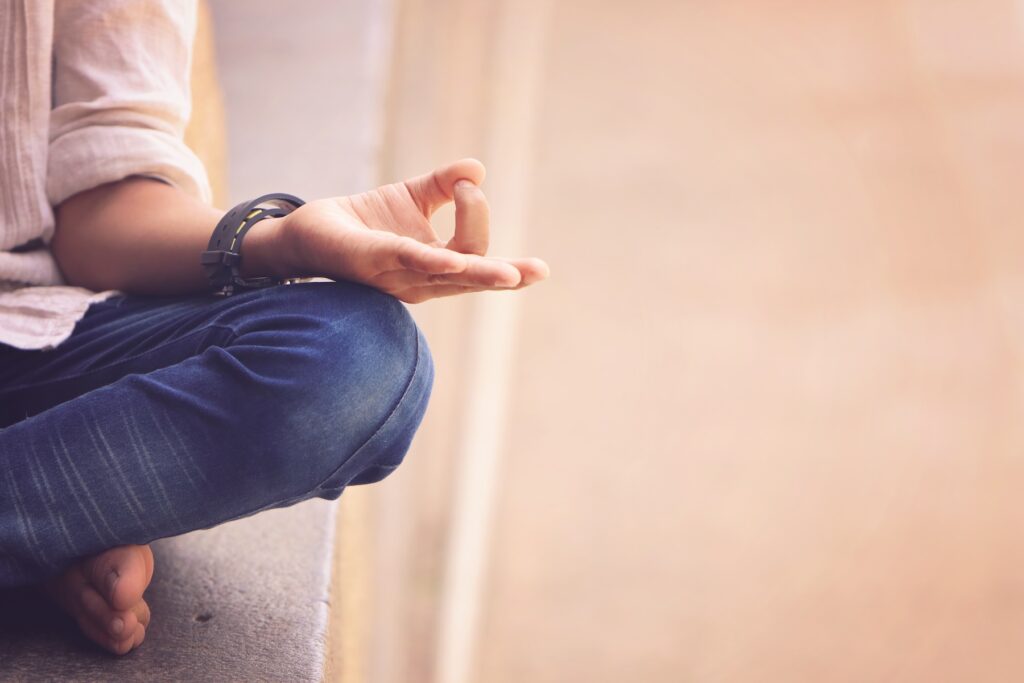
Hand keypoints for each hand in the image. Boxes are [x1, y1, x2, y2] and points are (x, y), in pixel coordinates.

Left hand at [267, 158, 548, 302]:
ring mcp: (400, 276)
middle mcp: (424, 279)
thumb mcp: (413, 197)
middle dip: (507, 275)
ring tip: (512, 274)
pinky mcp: (374, 262)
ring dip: (481, 273)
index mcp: (438, 266)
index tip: (466, 181)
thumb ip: (445, 183)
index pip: (477, 253)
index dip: (478, 215)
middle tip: (539, 271)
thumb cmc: (365, 222)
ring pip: (450, 276)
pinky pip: (411, 262)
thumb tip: (478, 167)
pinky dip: (435, 260)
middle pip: (473, 275)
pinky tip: (455, 260)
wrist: (308, 230)